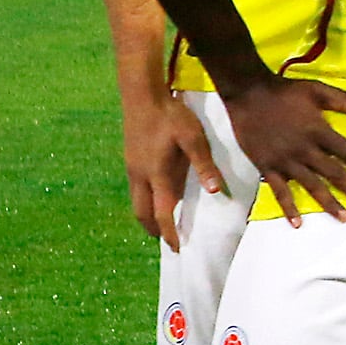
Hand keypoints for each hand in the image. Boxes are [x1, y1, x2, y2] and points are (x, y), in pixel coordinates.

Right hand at [121, 90, 223, 248]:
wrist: (142, 95)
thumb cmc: (171, 115)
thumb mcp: (194, 138)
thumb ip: (204, 165)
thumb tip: (215, 192)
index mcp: (157, 175)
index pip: (162, 213)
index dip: (169, 233)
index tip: (178, 248)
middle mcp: (140, 175)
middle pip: (142, 213)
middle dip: (154, 230)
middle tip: (168, 242)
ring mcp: (132, 168)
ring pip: (136, 202)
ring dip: (148, 216)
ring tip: (162, 225)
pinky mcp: (130, 159)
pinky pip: (136, 189)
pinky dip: (145, 201)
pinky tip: (157, 197)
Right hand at [219, 79, 345, 223]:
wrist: (248, 94)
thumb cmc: (284, 91)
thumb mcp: (317, 90)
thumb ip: (343, 100)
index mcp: (319, 131)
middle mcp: (306, 150)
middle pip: (334, 174)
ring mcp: (286, 161)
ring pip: (312, 186)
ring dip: (329, 203)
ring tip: (344, 218)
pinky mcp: (267, 167)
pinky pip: (280, 191)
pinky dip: (288, 208)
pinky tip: (297, 223)